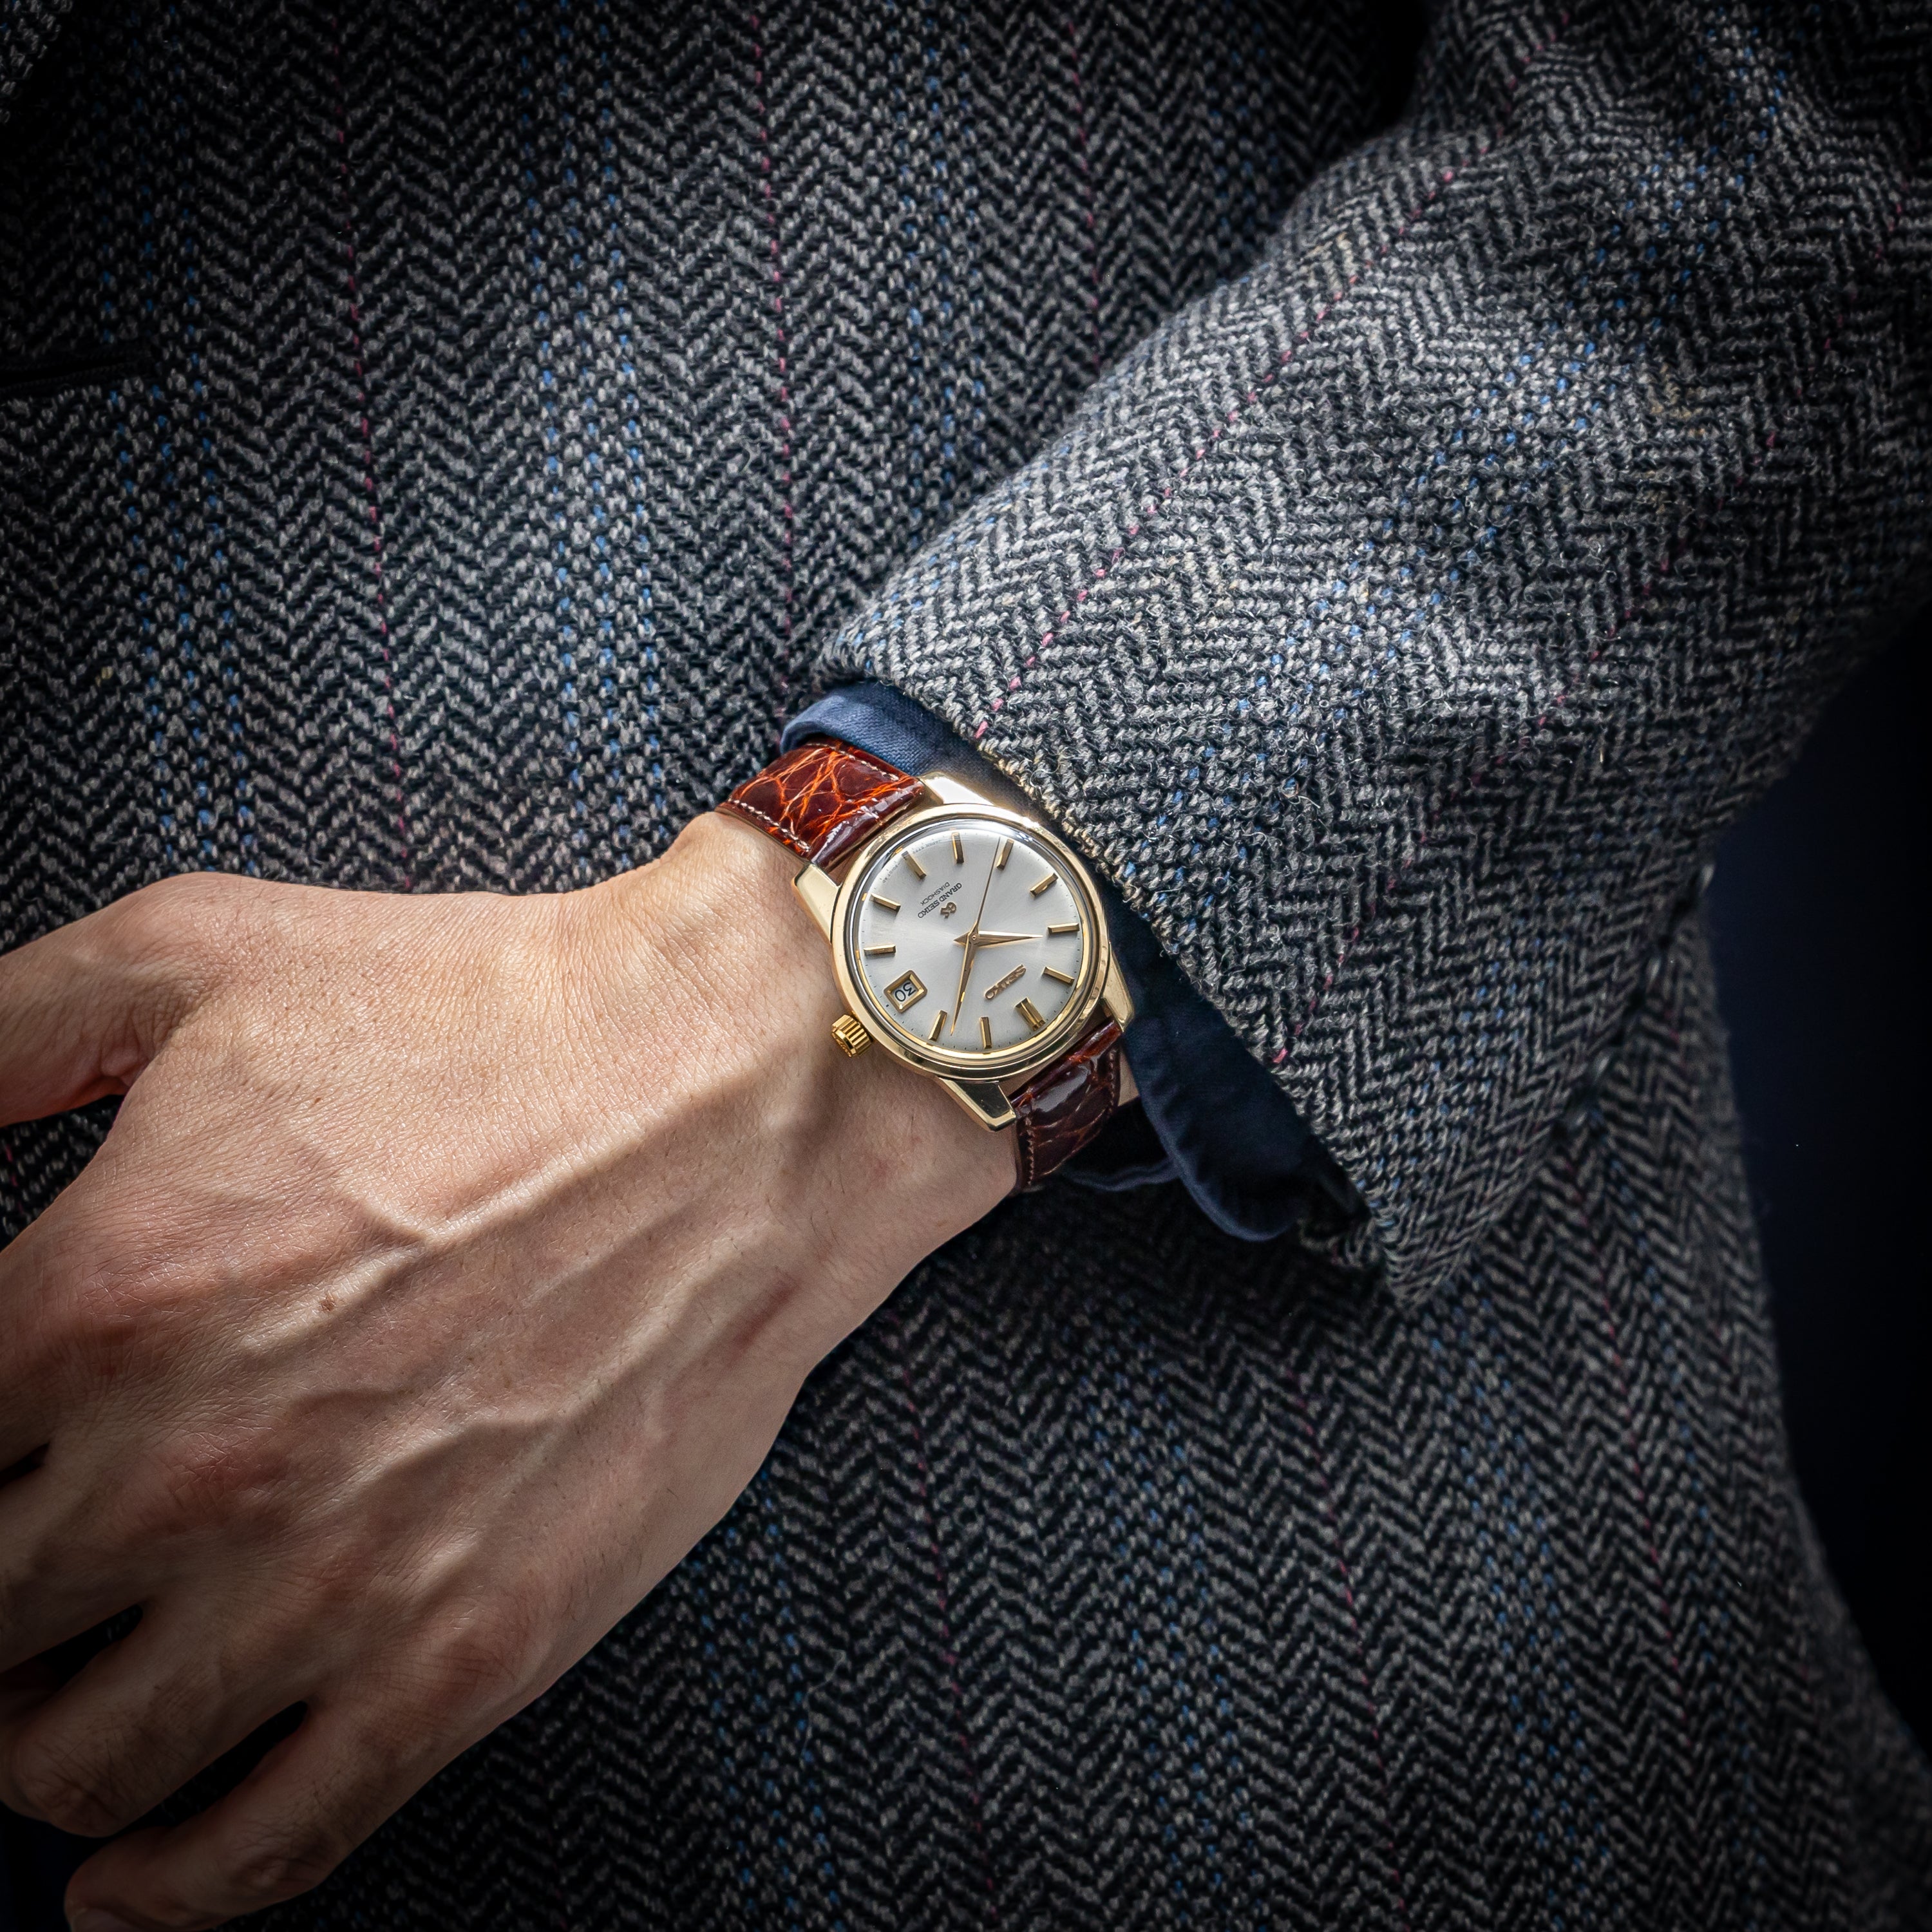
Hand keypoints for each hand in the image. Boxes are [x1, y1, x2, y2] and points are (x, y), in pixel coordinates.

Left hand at [0, 812, 1011, 1929]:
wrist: (745, 1093)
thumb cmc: (489, 1014)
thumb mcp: (203, 949)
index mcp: (106, 1293)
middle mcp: (195, 1465)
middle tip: (24, 1566)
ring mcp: (335, 1581)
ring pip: (77, 1767)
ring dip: (38, 1742)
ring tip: (68, 1692)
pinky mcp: (465, 1655)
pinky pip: (259, 1850)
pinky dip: (164, 1891)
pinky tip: (121, 1881)